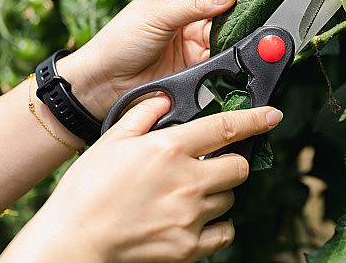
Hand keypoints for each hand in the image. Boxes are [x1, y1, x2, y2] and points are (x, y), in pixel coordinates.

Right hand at [0, 97, 283, 262]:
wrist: (73, 242)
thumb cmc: (86, 191)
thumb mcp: (111, 141)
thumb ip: (143, 114)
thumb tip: (165, 98)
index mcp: (169, 148)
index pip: (226, 127)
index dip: (255, 118)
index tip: (272, 115)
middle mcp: (188, 181)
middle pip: (239, 166)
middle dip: (230, 162)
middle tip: (210, 165)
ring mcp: (191, 216)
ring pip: (230, 198)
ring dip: (219, 193)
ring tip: (190, 194)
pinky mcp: (189, 246)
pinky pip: (225, 231)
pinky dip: (218, 225)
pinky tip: (198, 219)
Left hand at [58, 0, 235, 118]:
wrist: (104, 83)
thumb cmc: (119, 41)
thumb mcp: (157, 15)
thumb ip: (195, 5)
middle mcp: (189, 12)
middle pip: (225, 7)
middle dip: (237, 12)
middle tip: (248, 16)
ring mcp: (194, 37)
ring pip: (226, 32)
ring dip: (233, 34)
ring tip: (239, 36)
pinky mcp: (197, 62)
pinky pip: (220, 56)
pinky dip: (228, 55)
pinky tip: (231, 53)